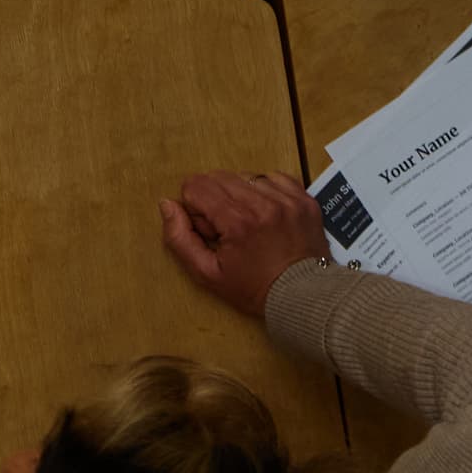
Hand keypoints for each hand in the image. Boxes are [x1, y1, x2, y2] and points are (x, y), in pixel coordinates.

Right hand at [160, 170, 330, 319]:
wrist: (303, 296)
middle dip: (213, 199)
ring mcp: (287, 198)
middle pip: (219, 177)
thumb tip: (167, 204)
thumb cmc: (253, 288)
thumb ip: (179, 238)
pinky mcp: (304, 198)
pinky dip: (264, 191)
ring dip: (239, 194)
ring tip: (249, 222)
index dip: (194, 207)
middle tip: (226, 228)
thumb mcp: (206, 274)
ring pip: (245, 176)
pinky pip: (274, 178)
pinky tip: (266, 213)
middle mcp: (263, 203)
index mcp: (237, 221)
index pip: (196, 185)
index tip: (208, 229)